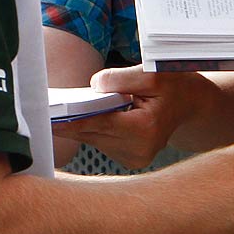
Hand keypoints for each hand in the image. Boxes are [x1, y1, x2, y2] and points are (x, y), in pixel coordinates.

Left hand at [49, 66, 212, 168]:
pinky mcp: (129, 160)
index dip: (71, 118)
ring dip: (78, 123)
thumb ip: (121, 78)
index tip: (49, 115)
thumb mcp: (152, 73)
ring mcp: (134, 159)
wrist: (190, 105)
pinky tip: (80, 116)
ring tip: (57, 109)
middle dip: (69, 119)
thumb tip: (93, 85)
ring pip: (94, 138)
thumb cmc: (174, 86)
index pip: (99, 123)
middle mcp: (139, 149)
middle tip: (43, 109)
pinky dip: (91, 128)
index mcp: (145, 129)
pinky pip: (101, 141)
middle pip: (92, 132)